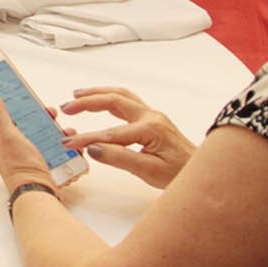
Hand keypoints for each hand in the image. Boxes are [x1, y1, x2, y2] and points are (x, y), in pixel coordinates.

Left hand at [0, 76, 66, 195]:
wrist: (38, 195)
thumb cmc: (21, 168)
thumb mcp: (8, 136)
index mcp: (4, 143)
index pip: (17, 119)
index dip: (29, 110)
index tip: (43, 107)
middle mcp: (17, 152)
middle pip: (35, 129)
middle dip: (49, 122)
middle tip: (58, 120)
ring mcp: (32, 161)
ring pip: (50, 141)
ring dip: (61, 136)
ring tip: (69, 136)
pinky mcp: (47, 170)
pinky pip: (59, 155)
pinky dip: (68, 150)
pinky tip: (75, 149)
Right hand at [59, 87, 195, 189]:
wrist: (200, 171)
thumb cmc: (180, 173)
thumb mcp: (149, 171)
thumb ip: (119, 158)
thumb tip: (93, 149)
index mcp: (150, 128)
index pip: (110, 133)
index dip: (86, 138)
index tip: (68, 143)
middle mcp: (151, 116)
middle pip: (113, 100)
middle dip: (87, 102)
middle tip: (67, 107)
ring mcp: (152, 115)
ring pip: (121, 95)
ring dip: (98, 93)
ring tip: (78, 95)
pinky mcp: (152, 118)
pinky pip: (128, 100)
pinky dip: (110, 97)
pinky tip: (100, 99)